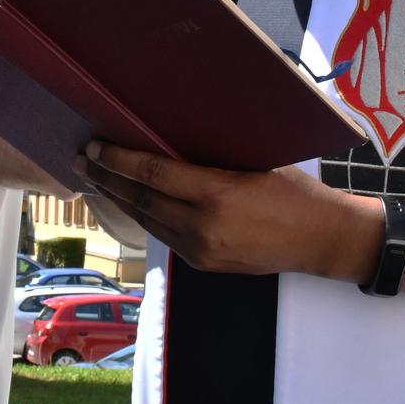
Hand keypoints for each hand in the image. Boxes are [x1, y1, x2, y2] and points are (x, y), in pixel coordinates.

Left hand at [75, 140, 378, 279]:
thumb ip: (210, 159)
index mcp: (217, 194)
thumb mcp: (253, 162)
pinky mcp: (203, 264)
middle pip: (141, 200)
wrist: (323, 240)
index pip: (153, 173)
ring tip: (95, 179)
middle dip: (107, 179)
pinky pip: (164, 235)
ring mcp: (201, 250)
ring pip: (147, 221)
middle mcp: (203, 226)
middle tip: (81, 160)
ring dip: (119, 199)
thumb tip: (166, 139)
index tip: (94, 146)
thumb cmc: (295, 191)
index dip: (118, 159)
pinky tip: (129, 202)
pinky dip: (143, 216)